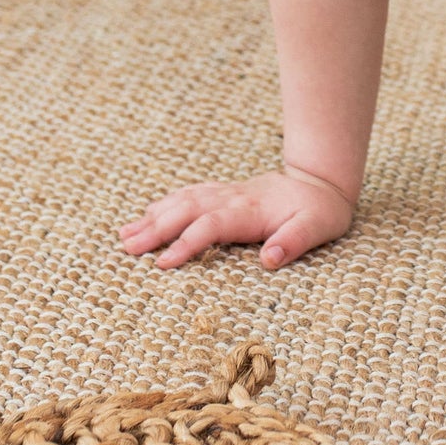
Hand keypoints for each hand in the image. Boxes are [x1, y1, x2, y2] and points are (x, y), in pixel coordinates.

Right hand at [119, 163, 355, 270]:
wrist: (321, 182)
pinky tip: (147, 213)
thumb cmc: (320, 211)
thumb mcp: (318, 228)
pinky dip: (166, 203)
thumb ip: (294, 242)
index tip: (162, 262)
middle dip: (155, 228)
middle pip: (187, 210)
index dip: (186, 243)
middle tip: (126, 248)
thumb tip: (269, 259)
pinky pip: (190, 194)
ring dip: (153, 216)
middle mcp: (233, 199)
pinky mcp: (225, 193)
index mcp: (251, 211)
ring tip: (124, 235)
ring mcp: (227, 193)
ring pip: (184, 200)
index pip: (211, 225)